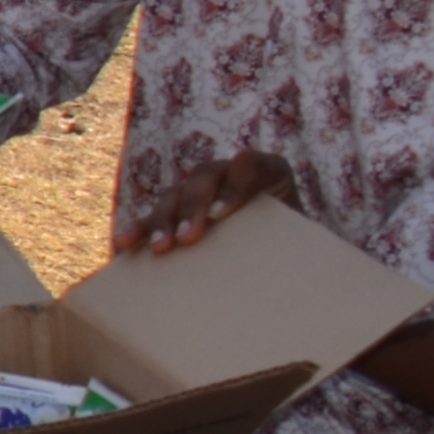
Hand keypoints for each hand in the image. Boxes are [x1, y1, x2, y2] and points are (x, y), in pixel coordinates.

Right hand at [118, 147, 292, 256]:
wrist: (283, 267)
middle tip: (189, 237)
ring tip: (163, 248)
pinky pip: (152, 218)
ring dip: (165, 219)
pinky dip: (139, 229)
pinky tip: (125, 244)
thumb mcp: (308, 242)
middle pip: (207, 177)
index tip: (223, 215)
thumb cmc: (298, 255)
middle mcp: (232, 176)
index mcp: (272, 174)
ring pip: (176, 194)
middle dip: (194, 205)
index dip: (237, 185)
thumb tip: (307, 249)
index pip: (258, 166)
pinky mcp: (178, 216)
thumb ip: (306, 232)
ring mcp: (201, 193)